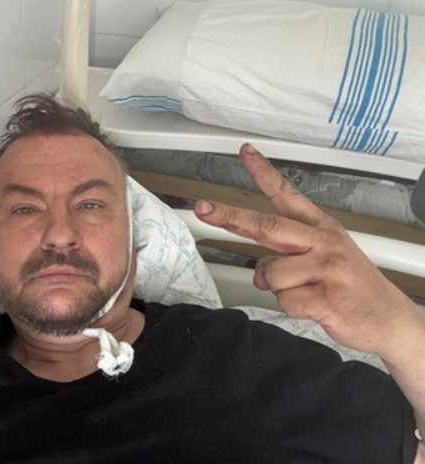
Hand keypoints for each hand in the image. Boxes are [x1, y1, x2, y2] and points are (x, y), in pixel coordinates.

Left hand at [194, 143, 421, 358]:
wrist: (389, 319)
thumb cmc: (352, 287)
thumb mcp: (327, 257)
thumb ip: (288, 255)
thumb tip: (260, 267)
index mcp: (321, 229)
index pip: (288, 195)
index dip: (264, 173)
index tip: (245, 152)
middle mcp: (323, 242)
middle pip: (267, 226)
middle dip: (230, 217)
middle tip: (203, 208)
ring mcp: (326, 268)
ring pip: (270, 274)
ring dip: (278, 289)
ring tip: (306, 291)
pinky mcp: (326, 297)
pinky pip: (285, 301)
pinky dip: (293, 310)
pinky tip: (316, 307)